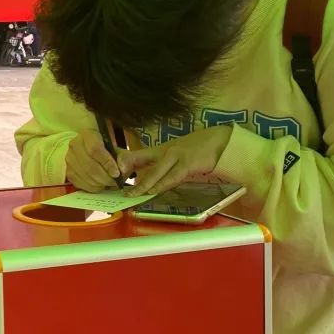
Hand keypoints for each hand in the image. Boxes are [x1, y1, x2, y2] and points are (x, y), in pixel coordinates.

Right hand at [65, 130, 121, 191]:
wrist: (88, 151)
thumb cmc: (105, 149)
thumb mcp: (116, 149)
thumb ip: (123, 158)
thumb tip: (123, 170)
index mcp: (87, 135)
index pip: (95, 150)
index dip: (107, 163)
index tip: (117, 173)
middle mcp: (74, 146)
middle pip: (90, 166)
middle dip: (105, 177)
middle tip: (116, 182)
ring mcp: (69, 160)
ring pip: (86, 176)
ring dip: (101, 183)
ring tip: (110, 184)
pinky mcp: (68, 172)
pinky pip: (82, 184)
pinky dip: (94, 187)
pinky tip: (101, 185)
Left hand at [118, 125, 232, 196]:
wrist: (220, 140)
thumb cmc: (198, 148)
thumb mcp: (177, 153)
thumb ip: (163, 164)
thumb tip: (149, 178)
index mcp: (161, 149)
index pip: (138, 155)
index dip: (124, 163)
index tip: (112, 172)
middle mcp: (166, 151)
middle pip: (142, 162)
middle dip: (128, 174)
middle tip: (117, 185)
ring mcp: (177, 156)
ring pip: (156, 171)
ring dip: (143, 184)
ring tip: (133, 193)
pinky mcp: (189, 163)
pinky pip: (173, 176)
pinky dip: (162, 184)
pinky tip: (154, 190)